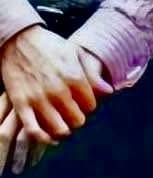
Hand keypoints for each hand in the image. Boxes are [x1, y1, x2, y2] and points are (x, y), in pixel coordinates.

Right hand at [0, 26, 112, 142]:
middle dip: (77, 118)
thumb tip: (109, 92)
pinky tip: (49, 137)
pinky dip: (43, 138)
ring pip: (59, 129)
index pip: (91, 106)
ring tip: (63, 124)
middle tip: (72, 112)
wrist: (18, 39)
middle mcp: (58, 91)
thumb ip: (92, 75)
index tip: (82, 101)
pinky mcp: (21, 104)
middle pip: (77, 120)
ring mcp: (38, 99)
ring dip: (64, 130)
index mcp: (74, 78)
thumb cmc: (49, 46)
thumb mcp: (75, 54)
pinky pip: (34, 131)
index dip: (88, 105)